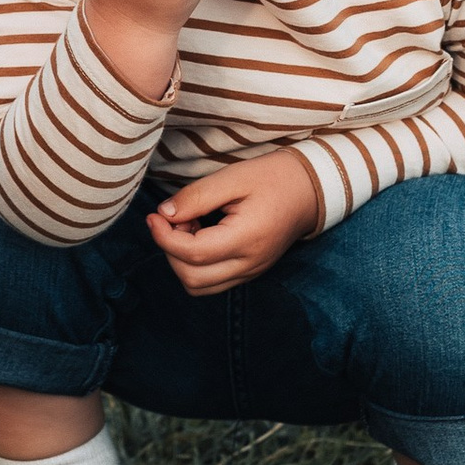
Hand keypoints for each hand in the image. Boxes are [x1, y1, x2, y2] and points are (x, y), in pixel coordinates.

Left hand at [147, 149, 320, 294]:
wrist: (310, 189)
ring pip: (199, 287)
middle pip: (191, 279)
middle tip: (175, 218)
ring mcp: (251, 272)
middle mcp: (249, 264)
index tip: (154, 215)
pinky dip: (196, 265)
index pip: (191, 254)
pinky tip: (202, 235)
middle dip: (170, 250)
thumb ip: (196, 197)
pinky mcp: (250, 271)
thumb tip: (164, 214)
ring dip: (182, 261)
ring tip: (190, 226)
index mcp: (247, 239)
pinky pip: (212, 282)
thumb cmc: (273, 178)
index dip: (163, 236)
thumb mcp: (233, 177)